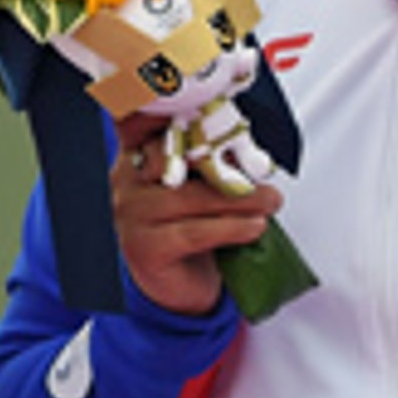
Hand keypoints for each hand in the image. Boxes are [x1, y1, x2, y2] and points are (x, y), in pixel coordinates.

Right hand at [109, 113, 283, 315]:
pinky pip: (194, 232)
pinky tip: (254, 227)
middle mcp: (127, 181)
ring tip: (270, 202)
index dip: (177, 115)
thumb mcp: (199, 186)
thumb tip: (248, 145)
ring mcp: (131, 215)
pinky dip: (231, 228)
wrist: (178, 285)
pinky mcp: (144, 248)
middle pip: (178, 161)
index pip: (149, 124)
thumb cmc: (189, 227)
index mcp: (136, 155)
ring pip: (190, 199)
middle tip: (263, 171)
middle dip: (225, 162)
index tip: (213, 111)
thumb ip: (209, 161)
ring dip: (240, 199)